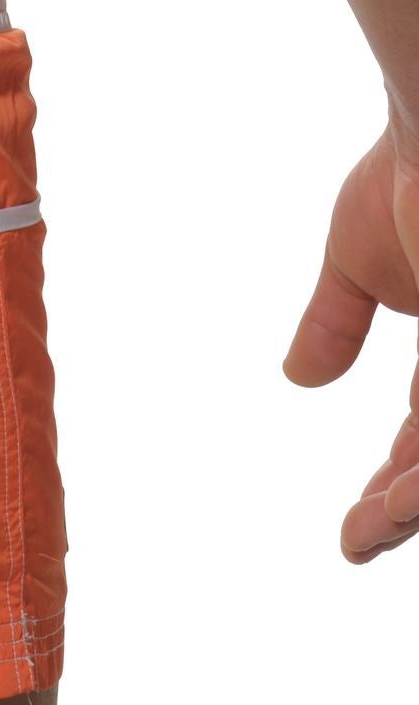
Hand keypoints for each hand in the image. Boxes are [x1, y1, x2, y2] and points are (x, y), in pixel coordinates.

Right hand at [283, 123, 418, 560]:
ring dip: (418, 496)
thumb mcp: (361, 261)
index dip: (393, 482)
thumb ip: (336, 322)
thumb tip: (298, 378)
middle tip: (358, 534)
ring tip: (379, 522)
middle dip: (404, 504)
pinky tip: (401, 496)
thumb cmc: (413, 170)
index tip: (353, 526)